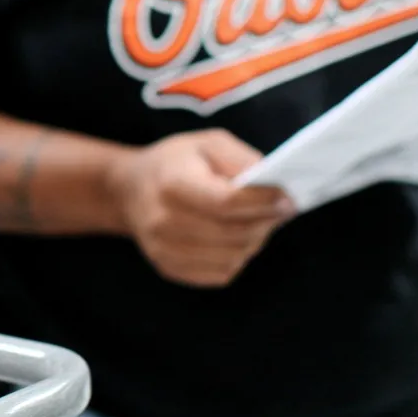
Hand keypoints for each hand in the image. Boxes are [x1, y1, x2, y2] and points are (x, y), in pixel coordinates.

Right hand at [112, 130, 295, 288]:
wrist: (128, 191)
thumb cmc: (174, 163)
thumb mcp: (207, 143)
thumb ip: (240, 159)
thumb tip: (272, 183)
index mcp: (172, 183)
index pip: (226, 202)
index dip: (263, 202)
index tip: (289, 199)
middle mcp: (163, 220)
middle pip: (233, 233)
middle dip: (266, 222)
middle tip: (280, 210)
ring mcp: (164, 249)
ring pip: (232, 257)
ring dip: (254, 241)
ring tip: (256, 222)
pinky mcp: (169, 268)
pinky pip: (221, 273)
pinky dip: (237, 257)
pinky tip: (234, 238)